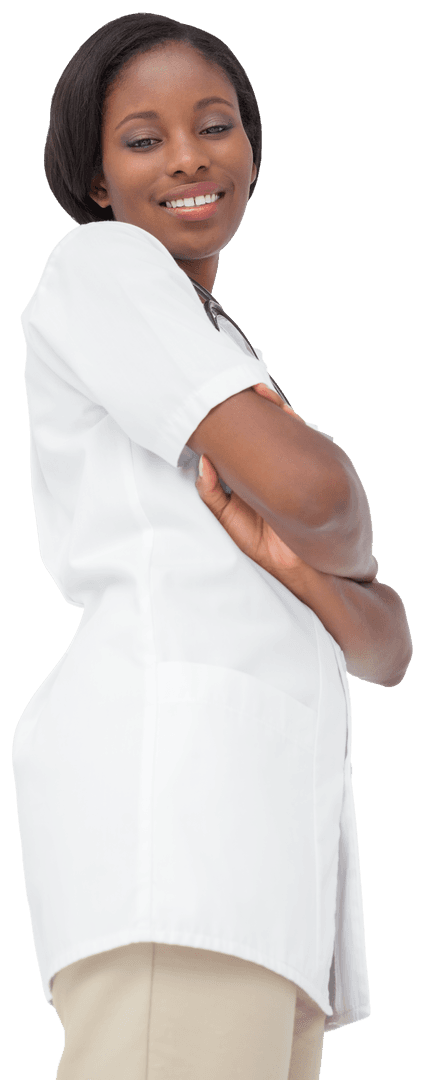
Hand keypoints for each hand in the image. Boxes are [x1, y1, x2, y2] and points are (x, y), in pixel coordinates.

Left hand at [195, 383, 307, 574]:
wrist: (301, 564)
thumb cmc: (266, 544)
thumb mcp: (229, 518)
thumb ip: (212, 492)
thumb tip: (202, 461)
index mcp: (251, 475)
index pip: (242, 441)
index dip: (234, 422)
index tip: (222, 404)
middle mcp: (273, 468)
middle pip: (265, 430)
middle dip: (258, 408)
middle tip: (249, 390)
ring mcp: (294, 466)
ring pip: (285, 430)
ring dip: (277, 411)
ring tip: (263, 394)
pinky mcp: (312, 468)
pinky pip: (306, 440)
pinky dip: (297, 424)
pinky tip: (286, 413)